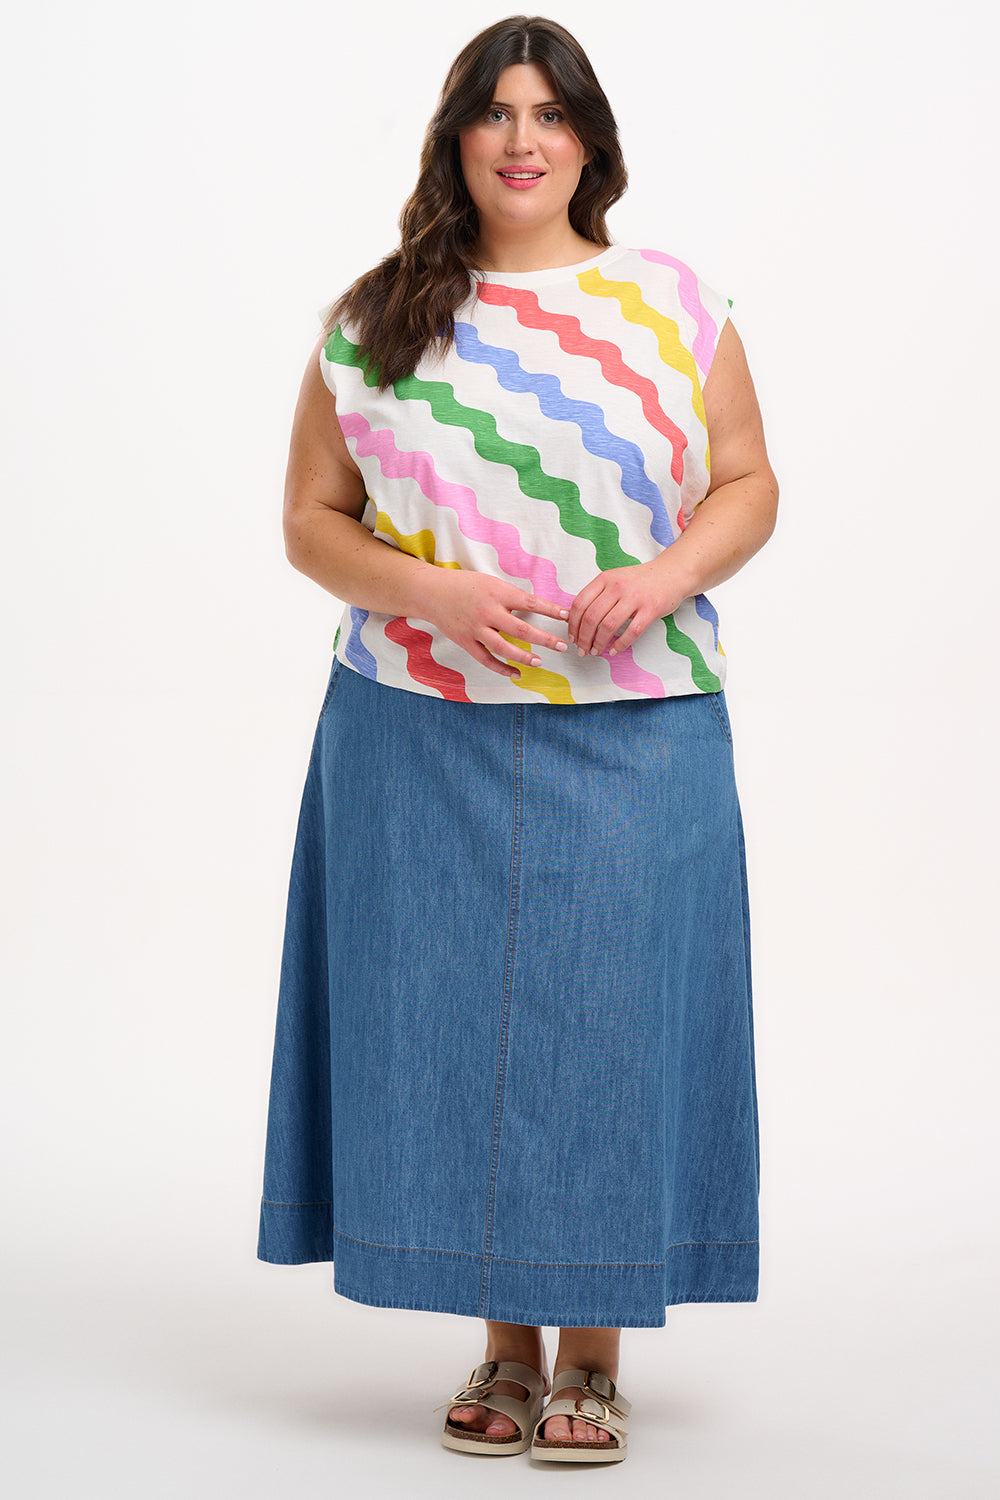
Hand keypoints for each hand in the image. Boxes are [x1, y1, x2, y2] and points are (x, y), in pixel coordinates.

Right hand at [418, 568, 569, 678]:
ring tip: (540, 662)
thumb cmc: (464, 585)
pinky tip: (516, 674)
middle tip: (561, 645)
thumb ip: (511, 596)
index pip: (530, 602)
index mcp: (497, 592)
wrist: (431, 592)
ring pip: (504, 648)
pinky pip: (486, 659)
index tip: (567, 616)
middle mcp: (487, 611)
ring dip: (524, 657)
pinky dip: (501, 669)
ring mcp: (475, 628)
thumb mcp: (491, 582)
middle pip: (521, 629)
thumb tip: (537, 608)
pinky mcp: (465, 642)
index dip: (550, 610)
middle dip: (544, 639)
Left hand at [567, 558, 690, 657]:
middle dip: (583, 638)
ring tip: (596, 651)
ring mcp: (635, 597)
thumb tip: (573, 617)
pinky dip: (620, 645)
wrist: (672, 573)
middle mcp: (618, 586)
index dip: (572, 624)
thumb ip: (596, 595)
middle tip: (582, 650)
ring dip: (598, 643)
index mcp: (605, 578)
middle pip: (591, 617)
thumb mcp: (615, 579)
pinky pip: (631, 632)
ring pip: (608, 626)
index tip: (572, 637)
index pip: (580, 603)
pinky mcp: (651, 609)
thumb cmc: (640, 580)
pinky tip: (614, 650)